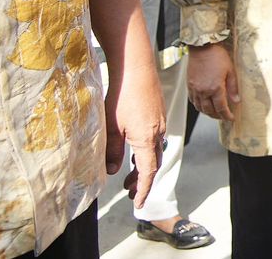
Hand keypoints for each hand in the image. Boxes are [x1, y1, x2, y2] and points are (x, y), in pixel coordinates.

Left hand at [107, 59, 163, 208]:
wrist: (136, 67)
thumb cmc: (121, 96)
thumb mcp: (111, 127)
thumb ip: (112, 151)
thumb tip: (113, 170)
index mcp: (147, 139)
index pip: (148, 172)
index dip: (142, 189)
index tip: (136, 203)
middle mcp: (158, 132)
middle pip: (153, 163)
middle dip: (141, 180)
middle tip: (127, 191)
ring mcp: (160, 121)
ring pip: (154, 150)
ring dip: (142, 165)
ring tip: (127, 173)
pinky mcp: (157, 112)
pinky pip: (154, 138)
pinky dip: (145, 150)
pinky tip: (133, 148)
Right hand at [187, 42, 238, 122]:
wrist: (202, 47)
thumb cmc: (217, 56)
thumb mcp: (230, 71)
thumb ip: (233, 88)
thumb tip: (236, 101)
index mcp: (215, 88)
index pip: (221, 108)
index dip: (227, 115)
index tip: (231, 118)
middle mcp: (203, 91)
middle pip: (210, 110)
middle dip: (218, 116)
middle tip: (224, 117)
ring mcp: (195, 89)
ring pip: (200, 108)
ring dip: (208, 113)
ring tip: (215, 113)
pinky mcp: (189, 86)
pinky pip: (193, 101)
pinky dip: (199, 106)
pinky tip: (203, 105)